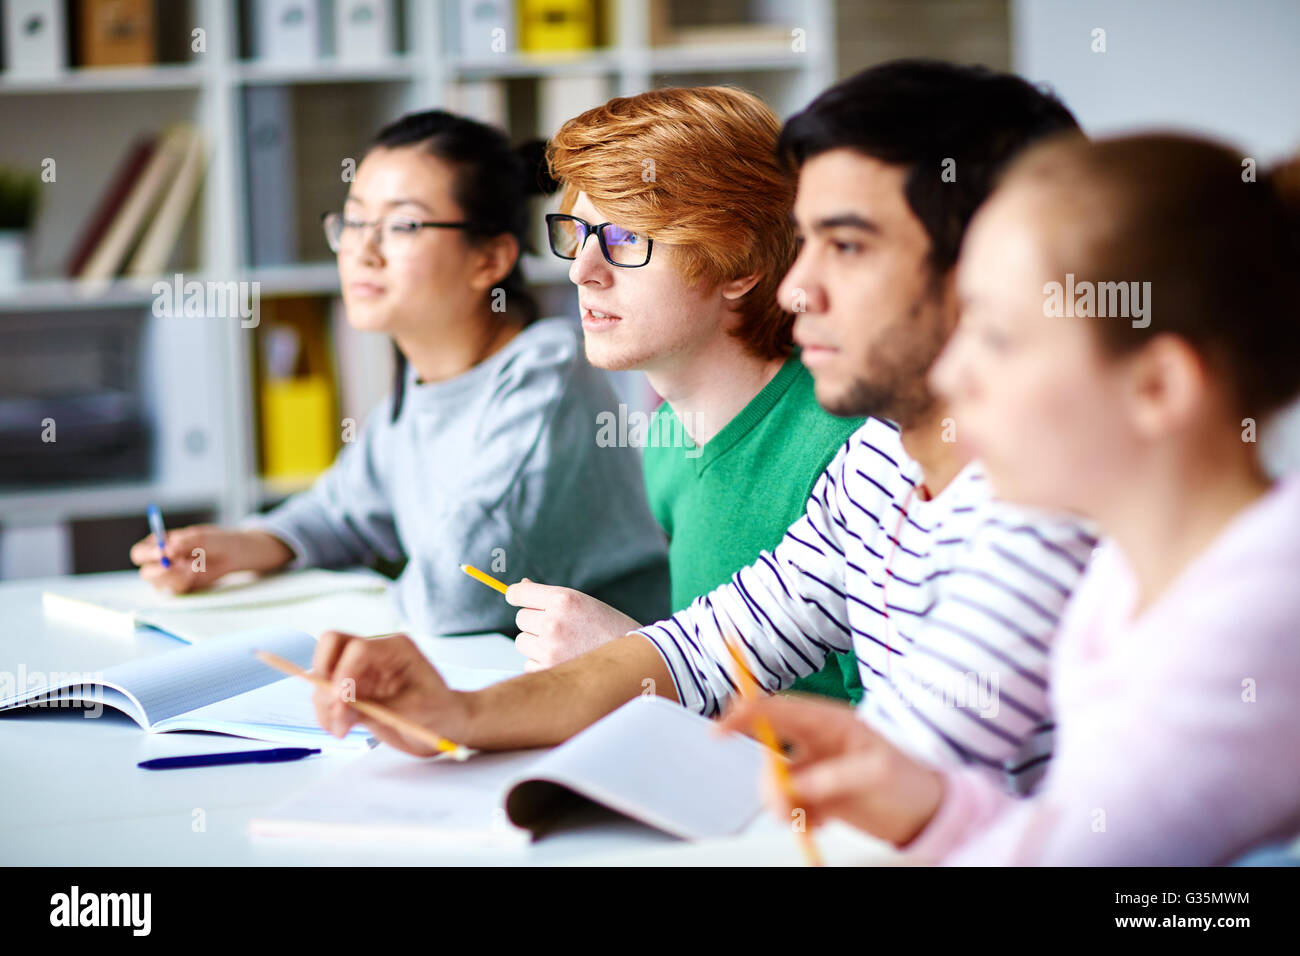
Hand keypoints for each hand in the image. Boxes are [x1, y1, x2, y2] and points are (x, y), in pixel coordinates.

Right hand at [129, 525, 292, 593]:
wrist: (234, 554)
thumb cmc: (215, 541)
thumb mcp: (201, 537)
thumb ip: (183, 543)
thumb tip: (167, 551)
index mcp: (158, 544)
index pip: (140, 553)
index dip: (147, 554)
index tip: (162, 552)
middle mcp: (160, 561)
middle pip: (146, 572)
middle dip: (160, 570)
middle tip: (177, 566)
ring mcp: (170, 576)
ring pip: (159, 584)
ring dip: (174, 578)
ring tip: (193, 568)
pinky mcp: (181, 587)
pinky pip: (174, 591)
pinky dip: (183, 585)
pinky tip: (195, 575)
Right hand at [310, 631, 471, 756]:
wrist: (448, 728)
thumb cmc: (442, 712)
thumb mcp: (416, 709)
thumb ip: (375, 706)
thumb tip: (337, 705)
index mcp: (394, 649)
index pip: (356, 648)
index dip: (343, 672)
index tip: (341, 701)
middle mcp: (373, 656)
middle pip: (330, 646)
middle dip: (324, 678)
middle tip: (333, 710)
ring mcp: (361, 674)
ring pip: (323, 675)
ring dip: (323, 703)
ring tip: (341, 730)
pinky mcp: (354, 694)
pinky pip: (326, 698)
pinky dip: (326, 715)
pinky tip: (341, 730)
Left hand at [504, 578, 641, 670]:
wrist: (633, 660)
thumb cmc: (608, 627)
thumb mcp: (583, 602)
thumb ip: (550, 597)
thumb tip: (518, 586)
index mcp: (564, 599)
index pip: (517, 594)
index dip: (516, 595)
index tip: (518, 598)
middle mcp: (554, 622)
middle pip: (520, 618)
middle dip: (534, 622)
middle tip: (559, 627)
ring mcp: (550, 648)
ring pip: (522, 642)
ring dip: (536, 643)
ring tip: (564, 644)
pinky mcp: (549, 670)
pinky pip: (529, 663)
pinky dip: (542, 663)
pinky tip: (566, 660)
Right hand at [716, 694, 945, 846]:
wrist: (926, 813)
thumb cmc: (910, 781)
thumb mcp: (875, 776)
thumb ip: (830, 777)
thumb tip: (793, 786)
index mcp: (829, 722)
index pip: (777, 710)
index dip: (743, 715)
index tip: (718, 731)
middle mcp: (817, 741)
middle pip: (770, 752)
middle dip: (771, 783)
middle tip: (786, 809)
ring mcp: (815, 767)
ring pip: (776, 782)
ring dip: (785, 805)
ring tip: (812, 822)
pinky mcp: (817, 792)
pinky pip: (789, 803)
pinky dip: (797, 818)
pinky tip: (821, 824)